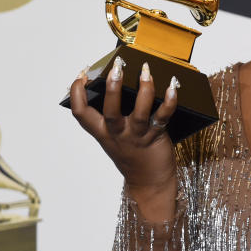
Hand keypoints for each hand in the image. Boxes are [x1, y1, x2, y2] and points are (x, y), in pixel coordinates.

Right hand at [68, 58, 178, 220]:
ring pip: (140, 112)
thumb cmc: (132, 156)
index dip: (77, 93)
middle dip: (112, 87)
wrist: (149, 183)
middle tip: (116, 67)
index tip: (82, 75)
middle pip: (110, 110)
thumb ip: (110, 118)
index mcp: (103, 133)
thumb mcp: (114, 138)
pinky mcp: (157, 137)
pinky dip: (169, 102)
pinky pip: (163, 117)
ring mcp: (138, 136)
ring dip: (144, 89)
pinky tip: (172, 88)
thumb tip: (115, 85)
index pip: (81, 113)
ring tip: (146, 71)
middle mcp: (118, 134)